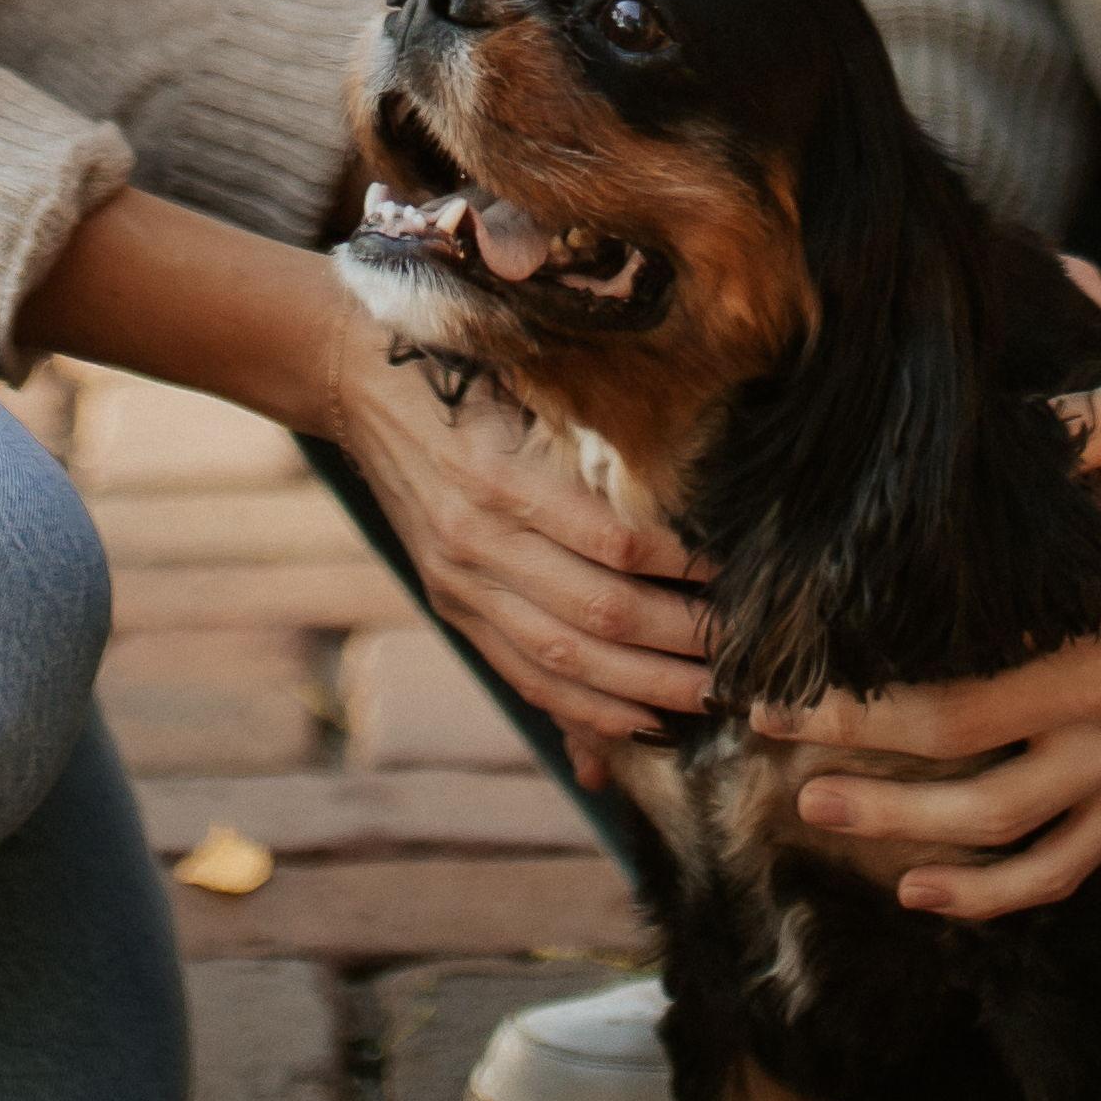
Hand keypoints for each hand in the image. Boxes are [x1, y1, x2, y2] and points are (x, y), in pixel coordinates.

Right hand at [334, 313, 710, 745]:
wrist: (360, 387)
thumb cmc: (471, 379)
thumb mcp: (532, 391)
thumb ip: (598, 444)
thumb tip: (684, 494)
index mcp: (500, 478)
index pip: (611, 542)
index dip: (679, 569)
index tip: (732, 576)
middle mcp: (474, 541)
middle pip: (597, 613)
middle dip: (678, 643)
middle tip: (740, 658)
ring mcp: (458, 585)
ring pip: (564, 659)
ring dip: (645, 689)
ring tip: (708, 696)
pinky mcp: (452, 610)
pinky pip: (526, 678)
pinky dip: (587, 709)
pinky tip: (642, 722)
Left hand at [755, 380, 1100, 918]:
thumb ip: (1052, 431)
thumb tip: (946, 449)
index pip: (961, 656)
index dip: (871, 670)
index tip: (796, 658)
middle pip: (960, 742)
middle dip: (854, 743)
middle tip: (768, 729)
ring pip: (1005, 822)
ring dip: (904, 826)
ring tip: (816, 809)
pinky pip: (1069, 862)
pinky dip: (996, 892)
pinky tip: (924, 893)